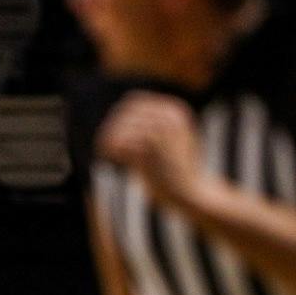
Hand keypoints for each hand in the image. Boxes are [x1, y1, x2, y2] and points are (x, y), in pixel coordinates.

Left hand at [97, 92, 208, 211]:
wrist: (192, 192)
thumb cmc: (176, 174)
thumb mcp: (164, 147)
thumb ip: (145, 134)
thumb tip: (115, 132)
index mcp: (174, 111)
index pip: (135, 102)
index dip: (117, 115)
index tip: (108, 131)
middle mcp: (170, 115)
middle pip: (127, 111)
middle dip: (112, 126)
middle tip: (103, 142)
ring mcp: (164, 128)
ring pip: (125, 125)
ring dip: (111, 137)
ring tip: (104, 149)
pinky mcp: (155, 145)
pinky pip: (125, 140)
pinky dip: (114, 147)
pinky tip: (110, 155)